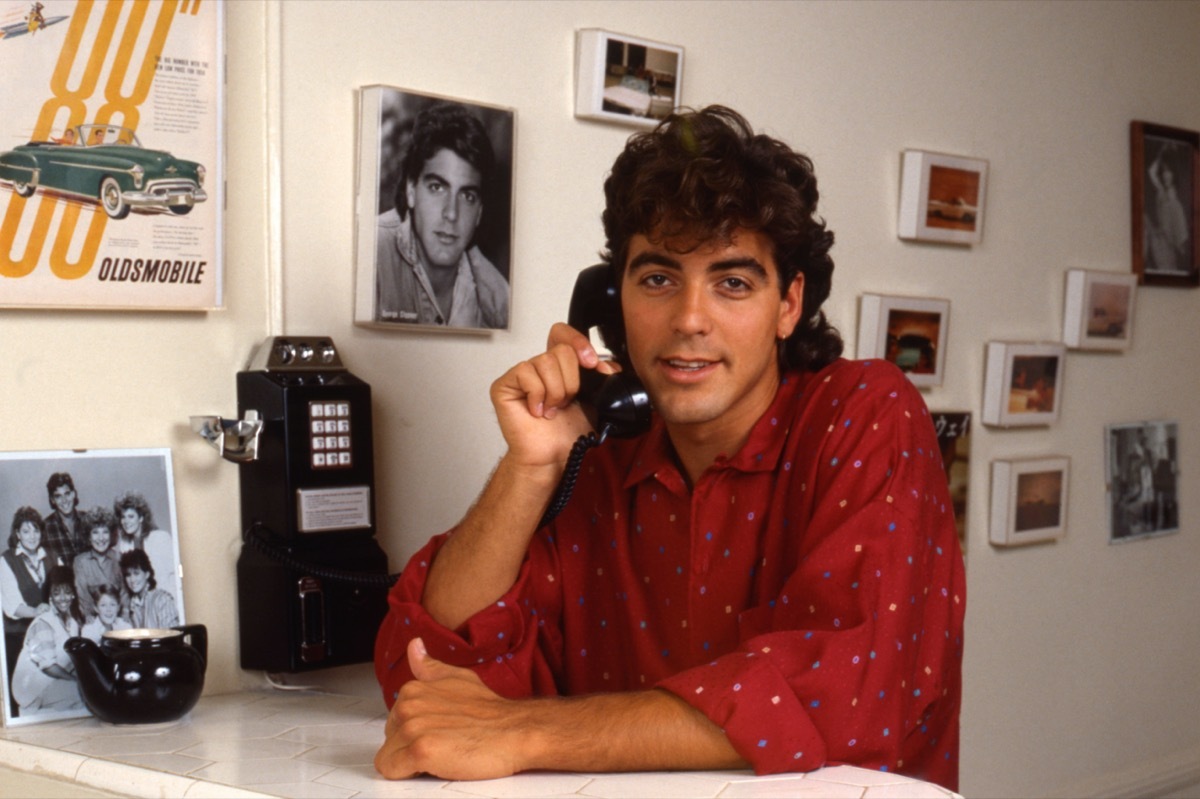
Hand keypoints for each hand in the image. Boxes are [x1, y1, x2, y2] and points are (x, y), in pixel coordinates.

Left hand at [375, 638, 528, 780]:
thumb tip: (415, 646)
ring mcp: (413, 727)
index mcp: (413, 690)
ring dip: (410, 763)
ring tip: (441, 753)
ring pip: (388, 757)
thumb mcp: (458, 679)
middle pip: (389, 740)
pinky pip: (391, 770)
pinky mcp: (420, 750)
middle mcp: (409, 705)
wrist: (516, 731)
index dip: (415, 733)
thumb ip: (430, 666)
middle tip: (443, 743)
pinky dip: (408, 774)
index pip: (393, 722)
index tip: (438, 732)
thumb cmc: (491, 711)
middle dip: (410, 748)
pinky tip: (435, 764)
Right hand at [489, 324, 618, 470]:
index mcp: (560, 366)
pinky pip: (526, 372)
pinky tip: (537, 411)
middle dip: (572, 381)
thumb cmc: (568, 433)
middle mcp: (540, 366)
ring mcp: (521, 374)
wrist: (552, 456)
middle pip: (561, 349)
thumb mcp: (597, 401)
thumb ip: (603, 378)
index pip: (563, 333)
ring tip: (552, 409)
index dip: (578, 342)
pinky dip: (537, 395)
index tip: (592, 364)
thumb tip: (607, 364)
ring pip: (546, 361)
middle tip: (567, 402)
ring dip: (556, 392)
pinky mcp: (504, 384)